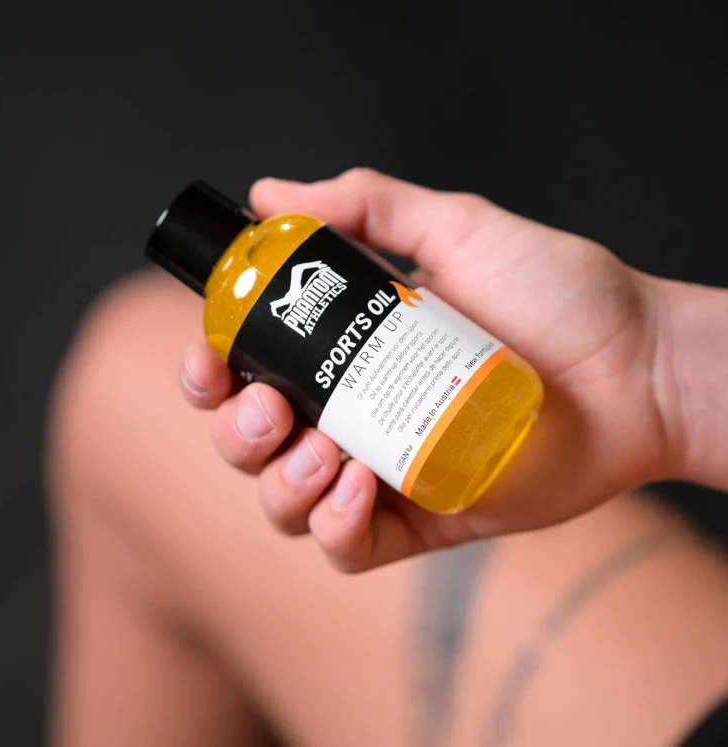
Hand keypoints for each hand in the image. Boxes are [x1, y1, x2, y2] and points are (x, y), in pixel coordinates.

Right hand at [180, 168, 685, 571]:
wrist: (634, 369)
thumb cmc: (554, 295)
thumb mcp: (454, 229)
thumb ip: (365, 206)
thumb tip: (270, 192)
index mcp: (348, 347)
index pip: (249, 366)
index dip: (209, 369)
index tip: (211, 357)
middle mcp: (354, 409)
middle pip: (251, 441)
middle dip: (237, 432)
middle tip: (272, 410)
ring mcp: (383, 468)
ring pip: (287, 501)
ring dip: (282, 483)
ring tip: (327, 451)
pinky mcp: (420, 521)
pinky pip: (347, 547)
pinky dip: (335, 527)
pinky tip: (361, 486)